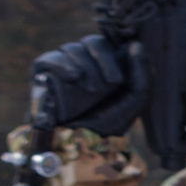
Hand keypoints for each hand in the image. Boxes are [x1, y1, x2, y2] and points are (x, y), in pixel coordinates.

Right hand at [30, 35, 145, 136]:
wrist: (83, 143)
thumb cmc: (111, 120)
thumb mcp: (136, 98)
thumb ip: (142, 71)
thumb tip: (136, 44)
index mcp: (105, 64)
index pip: (106, 43)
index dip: (110, 55)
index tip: (116, 80)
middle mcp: (84, 63)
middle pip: (90, 43)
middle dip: (101, 61)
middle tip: (104, 86)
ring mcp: (63, 68)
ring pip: (71, 48)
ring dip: (85, 67)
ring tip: (91, 90)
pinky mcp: (43, 77)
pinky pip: (47, 60)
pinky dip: (62, 66)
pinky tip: (74, 78)